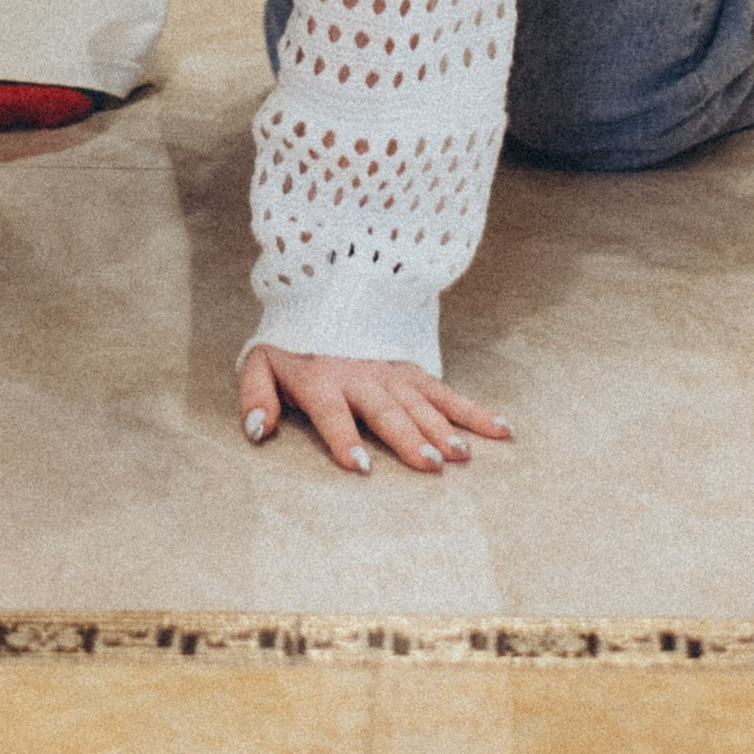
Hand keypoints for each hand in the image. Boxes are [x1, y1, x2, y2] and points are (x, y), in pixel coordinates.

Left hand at [237, 343, 511, 476]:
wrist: (322, 287)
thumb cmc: (291, 339)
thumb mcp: (260, 360)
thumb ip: (255, 395)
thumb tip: (257, 430)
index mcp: (322, 379)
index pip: (333, 413)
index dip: (344, 438)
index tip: (360, 466)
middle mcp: (362, 377)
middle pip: (387, 411)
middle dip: (408, 438)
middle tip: (431, 465)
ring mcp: (392, 373)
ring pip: (421, 403)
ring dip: (441, 428)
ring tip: (460, 455)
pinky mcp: (413, 370)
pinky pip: (446, 391)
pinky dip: (473, 410)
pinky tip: (499, 429)